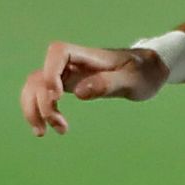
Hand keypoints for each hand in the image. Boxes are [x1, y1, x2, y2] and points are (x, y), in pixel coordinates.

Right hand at [20, 42, 168, 135]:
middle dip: (43, 103)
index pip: (59, 52)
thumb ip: (107, 83)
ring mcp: (69, 74)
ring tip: (44, 132)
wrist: (150, 70)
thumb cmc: (144, 72)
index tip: (59, 96)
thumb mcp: (132, 80)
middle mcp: (74, 63)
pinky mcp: (68, 85)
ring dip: (34, 109)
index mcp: (90, 56)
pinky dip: (38, 111)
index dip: (51, 71)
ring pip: (35, 86)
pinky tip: (45, 130)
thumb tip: (78, 92)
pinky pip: (43, 95)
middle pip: (40, 75)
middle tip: (60, 126)